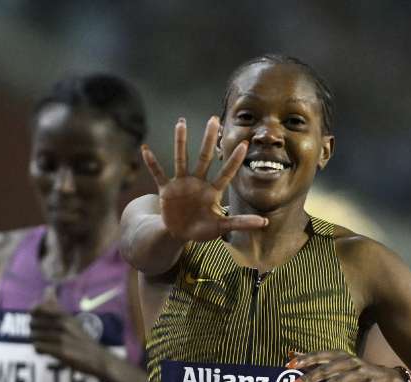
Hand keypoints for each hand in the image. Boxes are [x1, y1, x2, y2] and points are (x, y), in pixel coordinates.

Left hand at [29, 289, 107, 375]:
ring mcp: (62, 338)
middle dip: (34, 330)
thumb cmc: (81, 339)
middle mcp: (64, 324)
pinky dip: (40, 350)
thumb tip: (48, 288)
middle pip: (33, 323)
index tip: (37, 318)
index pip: (39, 308)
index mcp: (65, 315)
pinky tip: (47, 351)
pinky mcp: (61, 351)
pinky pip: (39, 347)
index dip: (34, 313)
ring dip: (37, 341)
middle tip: (42, 335)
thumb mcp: (71, 320)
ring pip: (34, 336)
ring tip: (46, 344)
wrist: (97, 358)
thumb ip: (56, 305)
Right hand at [140, 116, 267, 241]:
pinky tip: (145, 150)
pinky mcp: (166, 190)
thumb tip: (265, 223)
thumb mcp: (222, 227)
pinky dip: (151, 163)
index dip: (235, 160)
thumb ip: (241, 222)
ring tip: (181, 122)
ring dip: (180, 142)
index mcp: (213, 191)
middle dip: (209, 139)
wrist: (179, 234)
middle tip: (214, 119)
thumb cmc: (202, 229)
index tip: (245, 144)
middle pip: (204, 158)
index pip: (226, 173)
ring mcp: (181, 184)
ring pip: (181, 159)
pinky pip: (158, 174)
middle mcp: (198, 182)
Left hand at [287, 351, 406, 381]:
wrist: (385, 378)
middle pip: (327, 367)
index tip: (289, 365)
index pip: (319, 355)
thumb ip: (314, 361)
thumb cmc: (355, 371)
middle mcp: (349, 361)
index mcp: (339, 355)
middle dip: (310, 376)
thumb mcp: (335, 364)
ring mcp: (360, 372)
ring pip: (342, 379)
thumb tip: (291, 354)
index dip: (305, 359)